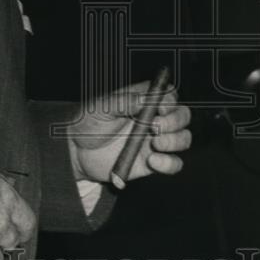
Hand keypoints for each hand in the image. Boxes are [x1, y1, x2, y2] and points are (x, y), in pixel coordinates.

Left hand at [69, 82, 190, 183]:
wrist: (76, 153)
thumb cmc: (87, 123)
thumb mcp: (100, 108)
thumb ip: (123, 101)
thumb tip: (144, 99)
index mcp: (143, 100)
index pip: (169, 94)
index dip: (169, 100)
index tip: (158, 108)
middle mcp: (153, 119)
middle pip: (183, 115)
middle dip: (175, 121)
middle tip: (155, 127)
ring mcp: (155, 141)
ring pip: (183, 138)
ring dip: (175, 141)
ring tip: (154, 144)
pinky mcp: (152, 162)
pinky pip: (174, 164)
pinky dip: (170, 163)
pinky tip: (153, 161)